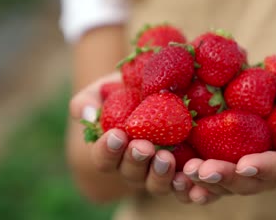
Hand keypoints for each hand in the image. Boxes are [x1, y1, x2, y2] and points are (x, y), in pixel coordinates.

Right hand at [69, 73, 176, 195]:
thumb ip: (89, 100)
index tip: (116, 135)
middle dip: (136, 160)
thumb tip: (86, 114)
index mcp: (113, 151)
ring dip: (160, 174)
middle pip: (131, 173)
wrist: (165, 91)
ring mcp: (158, 174)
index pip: (104, 158)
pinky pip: (183, 186)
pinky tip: (189, 175)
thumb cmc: (129, 90)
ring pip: (156, 184)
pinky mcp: (183, 173)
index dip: (108, 150)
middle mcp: (134, 167)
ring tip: (166, 158)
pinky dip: (185, 185)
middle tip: (143, 147)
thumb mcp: (108, 89)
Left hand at [174, 101, 275, 203]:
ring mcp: (241, 172)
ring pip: (222, 186)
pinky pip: (206, 180)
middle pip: (246, 183)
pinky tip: (175, 176)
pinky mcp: (221, 165)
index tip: (246, 163)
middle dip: (226, 178)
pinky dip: (191, 182)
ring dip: (203, 182)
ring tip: (184, 173)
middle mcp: (264, 172)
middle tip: (204, 169)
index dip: (264, 168)